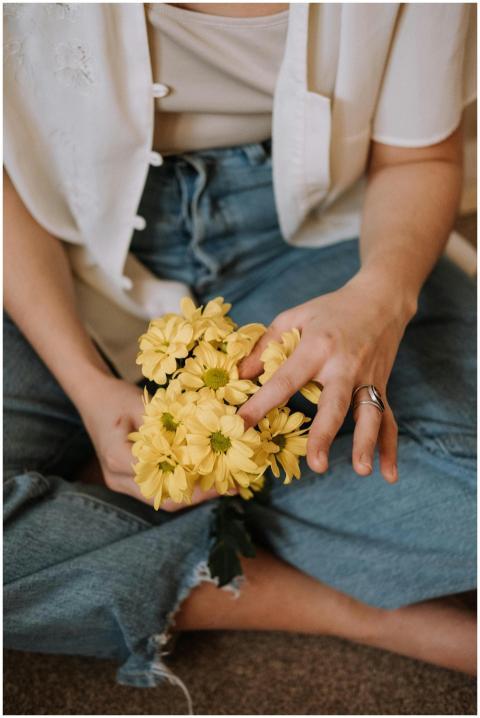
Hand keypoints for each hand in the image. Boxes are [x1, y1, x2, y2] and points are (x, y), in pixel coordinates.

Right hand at [78, 374, 222, 510]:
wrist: (92, 397)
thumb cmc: (117, 396)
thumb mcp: (143, 404)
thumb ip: (169, 423)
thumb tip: (208, 433)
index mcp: (118, 458)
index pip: (162, 478)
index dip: (194, 481)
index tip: (221, 475)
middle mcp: (117, 478)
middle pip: (163, 498)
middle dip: (199, 495)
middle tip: (230, 486)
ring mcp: (120, 483)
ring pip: (161, 499)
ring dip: (193, 493)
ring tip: (224, 484)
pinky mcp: (127, 481)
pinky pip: (158, 490)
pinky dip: (181, 485)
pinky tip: (204, 477)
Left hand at [238, 272, 415, 482]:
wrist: (381, 300)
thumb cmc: (330, 310)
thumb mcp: (294, 317)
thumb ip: (265, 346)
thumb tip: (239, 376)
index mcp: (317, 348)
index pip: (285, 381)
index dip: (261, 405)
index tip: (241, 426)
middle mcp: (344, 366)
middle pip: (334, 405)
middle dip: (325, 435)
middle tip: (316, 464)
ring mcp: (367, 379)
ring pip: (369, 415)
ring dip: (366, 444)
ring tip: (361, 471)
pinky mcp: (381, 387)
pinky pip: (389, 420)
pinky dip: (390, 448)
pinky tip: (388, 474)